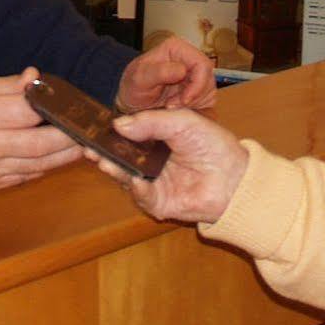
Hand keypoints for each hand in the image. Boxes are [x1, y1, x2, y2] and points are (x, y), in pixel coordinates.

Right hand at [0, 66, 81, 191]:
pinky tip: (57, 154)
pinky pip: (26, 176)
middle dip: (69, 136)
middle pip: (39, 144)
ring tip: (83, 142)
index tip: (65, 97)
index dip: (50, 104)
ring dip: (65, 155)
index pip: (25, 112)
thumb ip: (4, 85)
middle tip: (88, 126)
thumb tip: (35, 77)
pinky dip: (45, 165)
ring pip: (38, 165)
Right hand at [83, 109, 248, 225]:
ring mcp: (156, 182)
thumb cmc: (213, 144)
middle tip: (88, 147)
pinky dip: (136, 188)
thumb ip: (151, 121)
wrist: (236, 177)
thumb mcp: (182, 122)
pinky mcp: (161, 203)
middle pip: (123, 157)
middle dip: (105, 153)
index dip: (113, 132)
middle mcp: (153, 161)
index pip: (129, 135)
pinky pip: (143, 196)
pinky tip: (134, 179)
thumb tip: (118, 124)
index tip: (94, 127)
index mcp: (158, 139)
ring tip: (102, 161)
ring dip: (114, 169)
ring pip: (127, 176)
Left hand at [116, 34, 217, 111]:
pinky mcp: (197, 88)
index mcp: (177, 48)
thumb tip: (181, 70)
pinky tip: (176, 108)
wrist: (131, 100)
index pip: (202, 64)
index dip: (197, 84)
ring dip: (192, 103)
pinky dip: (193, 107)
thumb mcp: (140, 78)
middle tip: (172, 105)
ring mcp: (194, 73)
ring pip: (208, 90)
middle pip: (208, 78)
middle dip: (193, 96)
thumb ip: (159, 72)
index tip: (184, 100)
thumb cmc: (133, 85)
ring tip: (170, 105)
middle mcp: (189, 58)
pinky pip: (205, 99)